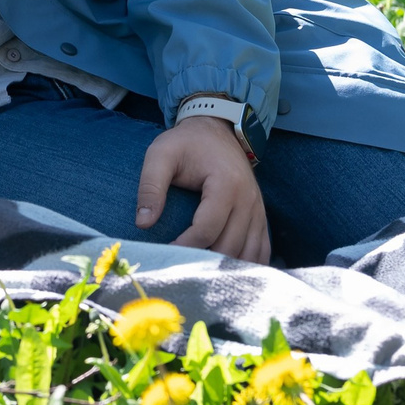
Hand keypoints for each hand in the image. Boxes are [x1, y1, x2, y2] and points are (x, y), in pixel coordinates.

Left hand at [135, 115, 269, 263]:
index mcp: (225, 184)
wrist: (217, 129)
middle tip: (180, 269)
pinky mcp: (261, 218)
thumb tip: (142, 223)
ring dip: (226, 269)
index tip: (165, 253)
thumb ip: (150, 186)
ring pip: (249, 255)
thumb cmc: (186, 143)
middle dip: (204, 262)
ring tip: (199, 274)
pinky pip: (262, 251)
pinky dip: (247, 265)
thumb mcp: (161, 154)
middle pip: (230, 247)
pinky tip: (226, 273)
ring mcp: (258, 211)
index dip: (185, 246)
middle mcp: (248, 200)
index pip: (207, 229)